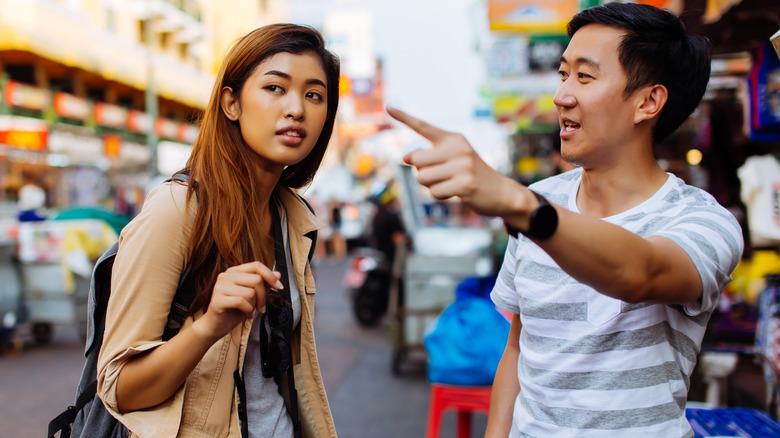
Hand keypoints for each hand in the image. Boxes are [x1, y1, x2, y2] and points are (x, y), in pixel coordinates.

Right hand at [193, 261, 282, 341]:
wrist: (216, 326)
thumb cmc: (234, 310)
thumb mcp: (253, 296)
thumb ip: (263, 284)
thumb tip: (278, 274)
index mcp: (234, 272)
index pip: (256, 265)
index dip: (270, 276)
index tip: (279, 286)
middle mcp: (226, 276)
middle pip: (257, 279)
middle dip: (263, 296)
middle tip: (261, 307)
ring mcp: (220, 287)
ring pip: (250, 292)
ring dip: (254, 305)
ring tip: (249, 310)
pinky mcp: (217, 300)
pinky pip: (241, 302)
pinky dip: (248, 311)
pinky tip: (246, 314)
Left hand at [386, 106, 529, 218]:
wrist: (501, 192)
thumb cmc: (471, 176)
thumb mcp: (452, 161)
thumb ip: (428, 157)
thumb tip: (405, 158)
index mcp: (453, 139)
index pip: (424, 126)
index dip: (404, 117)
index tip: (388, 107)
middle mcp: (457, 148)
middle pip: (416, 160)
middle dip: (422, 173)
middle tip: (441, 176)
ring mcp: (463, 165)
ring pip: (423, 178)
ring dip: (431, 187)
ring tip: (449, 184)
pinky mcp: (465, 183)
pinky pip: (434, 192)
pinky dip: (440, 196)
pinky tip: (456, 194)